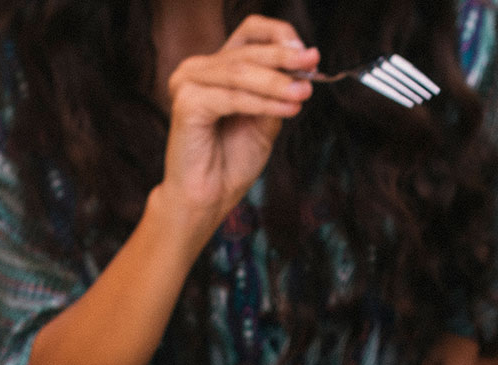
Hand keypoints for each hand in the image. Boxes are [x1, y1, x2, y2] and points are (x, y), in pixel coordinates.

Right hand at [155, 17, 316, 235]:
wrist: (209, 198)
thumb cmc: (231, 161)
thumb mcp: (265, 119)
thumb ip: (278, 91)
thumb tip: (304, 66)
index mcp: (216, 66)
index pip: (250, 32)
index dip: (280, 36)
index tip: (308, 54)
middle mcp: (197, 69)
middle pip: (247, 52)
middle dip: (284, 58)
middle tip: (312, 62)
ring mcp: (187, 84)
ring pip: (241, 73)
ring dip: (277, 83)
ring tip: (303, 92)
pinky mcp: (186, 104)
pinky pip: (233, 97)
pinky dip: (263, 102)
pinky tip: (288, 108)